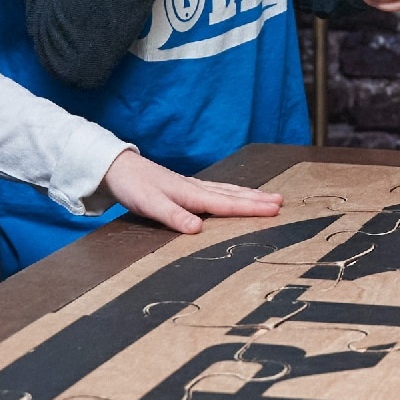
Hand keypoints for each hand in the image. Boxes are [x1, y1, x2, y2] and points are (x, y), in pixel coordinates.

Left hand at [99, 150, 280, 235]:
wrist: (118, 168)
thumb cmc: (133, 187)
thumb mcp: (150, 205)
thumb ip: (174, 217)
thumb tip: (198, 230)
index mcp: (192, 194)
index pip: (227, 204)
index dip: (252, 208)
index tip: (274, 210)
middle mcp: (196, 189)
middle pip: (233, 195)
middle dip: (258, 200)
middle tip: (281, 202)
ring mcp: (192, 187)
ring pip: (227, 191)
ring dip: (249, 195)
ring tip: (269, 197)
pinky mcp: (185, 188)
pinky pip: (217, 190)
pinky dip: (233, 192)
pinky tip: (235, 193)